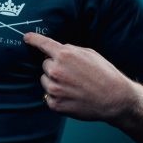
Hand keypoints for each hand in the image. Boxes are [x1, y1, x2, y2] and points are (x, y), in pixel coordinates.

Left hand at [24, 32, 140, 123]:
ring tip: (73, 86)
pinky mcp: (55, 104)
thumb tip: (55, 50)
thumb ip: (68, 50)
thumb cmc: (104, 73)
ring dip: (54, 81)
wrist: (116, 99)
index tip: (26, 38)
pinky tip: (71, 96)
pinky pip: (48, 95)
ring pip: (45, 80)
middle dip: (55, 66)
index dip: (33, 39)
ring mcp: (55, 88)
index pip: (42, 43)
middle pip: (45, 64)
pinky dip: (56, 96)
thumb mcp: (88, 53)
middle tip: (72, 74)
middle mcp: (56, 70)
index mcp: (64, 54)